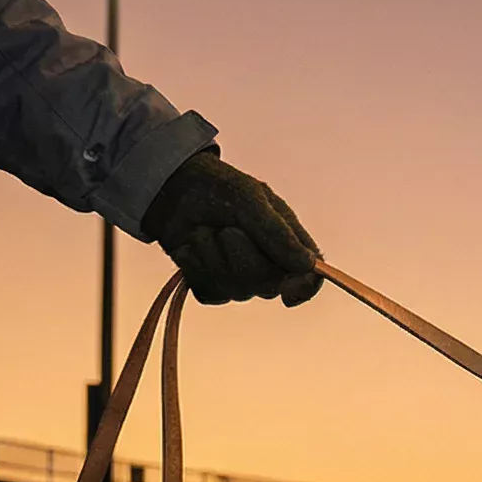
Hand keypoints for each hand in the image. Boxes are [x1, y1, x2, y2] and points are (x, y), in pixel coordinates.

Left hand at [140, 150, 321, 304]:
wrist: (173, 189)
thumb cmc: (219, 189)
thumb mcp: (251, 200)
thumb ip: (278, 233)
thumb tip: (307, 264)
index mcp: (289, 244)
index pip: (309, 277)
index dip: (304, 288)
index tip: (289, 293)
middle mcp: (270, 267)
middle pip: (267, 285)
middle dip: (241, 255)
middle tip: (227, 229)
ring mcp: (241, 280)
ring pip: (236, 291)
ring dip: (213, 255)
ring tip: (204, 231)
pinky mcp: (213, 288)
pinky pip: (209, 292)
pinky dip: (195, 267)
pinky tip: (192, 246)